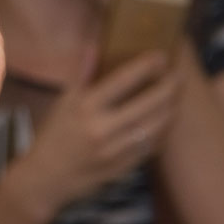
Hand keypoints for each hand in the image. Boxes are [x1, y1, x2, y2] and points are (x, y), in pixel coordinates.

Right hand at [12, 46, 185, 212]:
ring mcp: (115, 151)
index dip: (146, 66)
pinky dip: (163, 130)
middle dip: (169, 86)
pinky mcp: (123, 168)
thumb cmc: (54, 135)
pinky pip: (153, 146)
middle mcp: (102, 128)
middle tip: (177, 76)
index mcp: (85, 107)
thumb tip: (94, 44)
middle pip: (150, 103)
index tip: (161, 56)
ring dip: (171, 108)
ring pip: (157, 126)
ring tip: (176, 96)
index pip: (123, 80)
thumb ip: (82, 73)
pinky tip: (165, 120)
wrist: (46, 179)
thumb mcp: (63, 102)